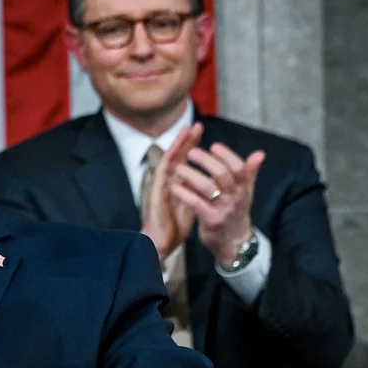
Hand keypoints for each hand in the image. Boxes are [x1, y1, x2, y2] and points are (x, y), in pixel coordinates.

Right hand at [141, 122, 200, 261]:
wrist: (160, 242)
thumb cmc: (173, 225)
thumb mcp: (192, 204)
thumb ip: (199, 191)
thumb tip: (211, 181)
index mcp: (178, 184)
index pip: (186, 161)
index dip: (194, 146)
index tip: (203, 133)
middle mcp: (168, 182)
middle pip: (178, 156)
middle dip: (187, 140)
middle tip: (196, 125)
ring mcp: (160, 185)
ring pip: (169, 160)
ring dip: (178, 145)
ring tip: (186, 131)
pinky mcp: (156, 192)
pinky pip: (163, 174)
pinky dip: (169, 161)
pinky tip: (175, 151)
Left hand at [169, 141, 265, 264]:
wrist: (233, 243)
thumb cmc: (236, 212)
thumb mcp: (246, 193)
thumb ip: (250, 172)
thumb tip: (260, 153)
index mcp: (243, 188)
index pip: (238, 167)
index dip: (227, 155)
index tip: (213, 146)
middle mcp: (235, 198)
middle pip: (222, 174)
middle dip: (206, 161)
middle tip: (191, 152)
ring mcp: (223, 210)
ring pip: (207, 187)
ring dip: (191, 175)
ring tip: (177, 167)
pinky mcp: (210, 221)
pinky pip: (195, 203)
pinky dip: (183, 193)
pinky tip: (173, 186)